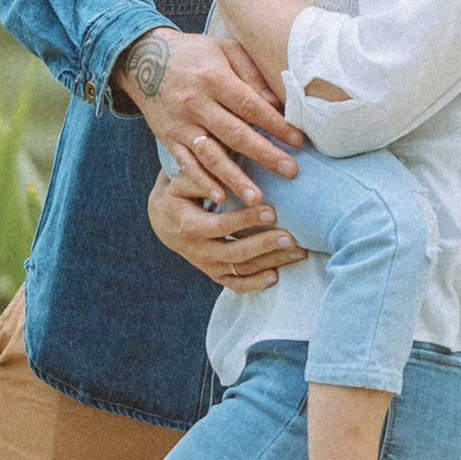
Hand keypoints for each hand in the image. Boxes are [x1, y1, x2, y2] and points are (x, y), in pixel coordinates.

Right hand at [122, 26, 299, 203]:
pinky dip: (202, 182)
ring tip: (256, 198)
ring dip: (235, 178)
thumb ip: (251, 72)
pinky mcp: (168, 138)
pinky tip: (219, 198)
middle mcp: (196, 103)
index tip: (298, 140)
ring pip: (211, 155)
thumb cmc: (196, 54)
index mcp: (214, 78)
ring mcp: (180, 124)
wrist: (145, 60)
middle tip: (291, 172)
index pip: (250, 105)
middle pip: (235, 134)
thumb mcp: (225, 49)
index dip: (275, 124)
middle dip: (265, 155)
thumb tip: (276, 102)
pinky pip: (186, 164)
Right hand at [148, 178, 300, 289]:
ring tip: (297, 252)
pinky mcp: (214, 273)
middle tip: (291, 237)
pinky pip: (235, 284)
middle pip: (235, 253)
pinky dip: (255, 284)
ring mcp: (206, 265)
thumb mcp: (180, 182)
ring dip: (270, 263)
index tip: (272, 211)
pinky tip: (276, 276)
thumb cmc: (178, 194)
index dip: (247, 220)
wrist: (163, 221)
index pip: (221, 226)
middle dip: (265, 245)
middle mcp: (197, 251)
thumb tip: (223, 175)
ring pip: (240, 270)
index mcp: (189, 226)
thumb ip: (200, 177)